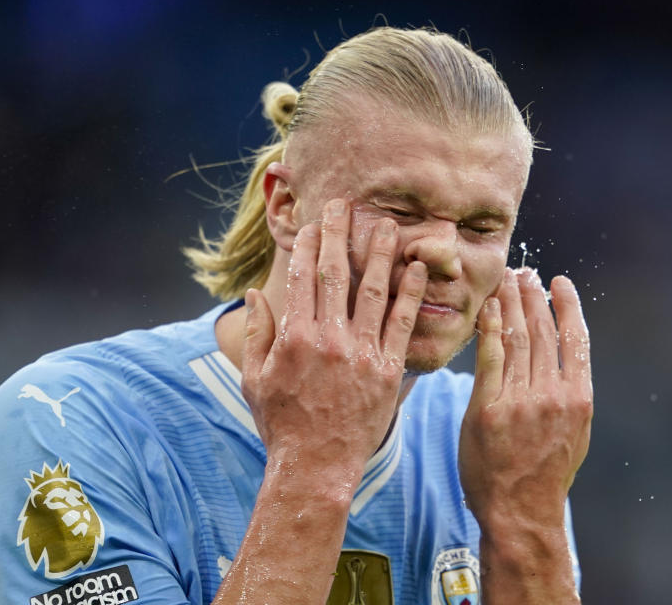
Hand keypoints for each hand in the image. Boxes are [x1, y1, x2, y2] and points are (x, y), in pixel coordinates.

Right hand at [242, 199, 427, 473]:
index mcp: (295, 338)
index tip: (312, 224)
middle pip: (336, 274)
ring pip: (374, 292)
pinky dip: (410, 294)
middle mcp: (330, 339)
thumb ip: (256, 333)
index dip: (308, 246)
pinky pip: (402, 324)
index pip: (303, 278)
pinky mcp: (388, 370)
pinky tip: (416, 269)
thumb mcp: (255, 379)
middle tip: (344, 205)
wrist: (317, 466)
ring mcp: (362, 353)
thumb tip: (256, 293)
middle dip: (339, 235)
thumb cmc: (282, 424)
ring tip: (389, 225)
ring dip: (381, 254)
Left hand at [459, 267, 592, 530]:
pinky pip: (490, 358)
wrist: (519, 512)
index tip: (559, 282)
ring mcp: (520, 401)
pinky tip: (490, 308)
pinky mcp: (488, 408)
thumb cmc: (546, 475)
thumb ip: (569, 394)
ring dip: (512, 304)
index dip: (567, 305)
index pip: (575, 339)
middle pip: (543, 332)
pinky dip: (491, 329)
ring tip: (507, 281)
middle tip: (525, 272)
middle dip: (533, 296)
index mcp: (579, 399)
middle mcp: (553, 395)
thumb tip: (565, 359)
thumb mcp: (574, 434)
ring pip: (518, 339)